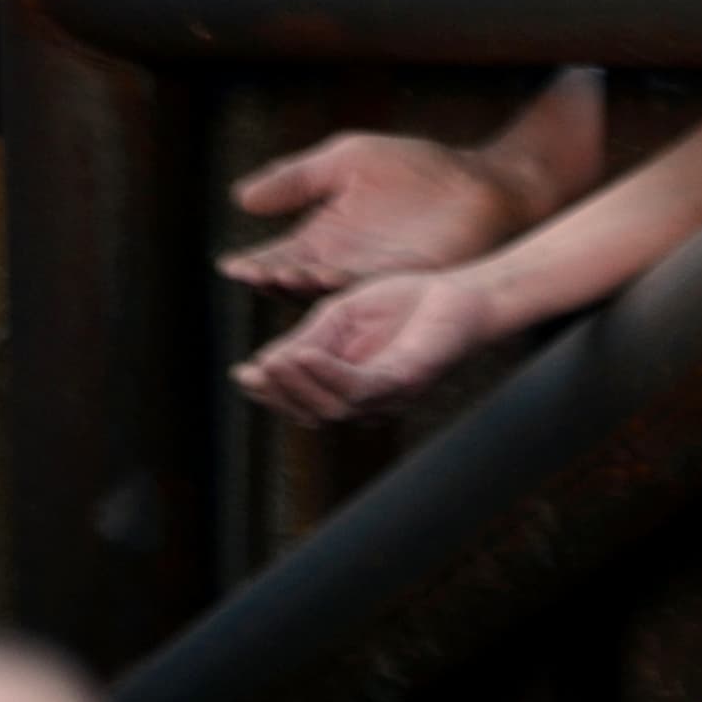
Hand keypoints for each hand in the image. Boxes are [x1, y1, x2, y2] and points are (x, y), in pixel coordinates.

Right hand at [222, 131, 539, 293]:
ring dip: (307, 285)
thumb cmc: (413, 168)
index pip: (274, 259)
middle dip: (273, 278)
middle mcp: (339, 266)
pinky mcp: (406, 280)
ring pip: (329, 291)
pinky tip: (332, 276)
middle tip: (256, 273)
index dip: (252, 265)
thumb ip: (297, 177)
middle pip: (295, 282)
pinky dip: (349, 284)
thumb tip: (239, 197)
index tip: (231, 265)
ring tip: (287, 274)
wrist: (477, 181)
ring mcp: (372, 277)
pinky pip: (371, 288)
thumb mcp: (345, 160)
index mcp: (319, 241)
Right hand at [232, 269, 508, 426]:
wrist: (459, 290)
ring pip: (334, 406)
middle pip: (313, 411)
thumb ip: (305, 340)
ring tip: (272, 363)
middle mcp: (368, 400)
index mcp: (348, 386)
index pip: (303, 400)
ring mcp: (390, 395)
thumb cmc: (402, 303)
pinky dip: (328, 373)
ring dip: (298, 384)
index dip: (272, 392)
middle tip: (253, 374)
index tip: (243, 375)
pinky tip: (303, 356)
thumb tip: (259, 367)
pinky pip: (362, 386)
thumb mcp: (339, 318)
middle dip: (280, 393)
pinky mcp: (409, 380)